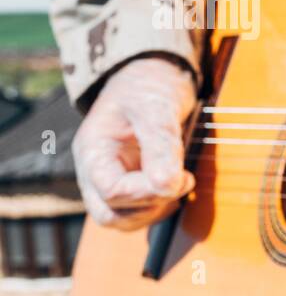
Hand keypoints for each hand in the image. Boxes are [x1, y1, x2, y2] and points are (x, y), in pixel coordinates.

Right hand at [72, 57, 196, 229]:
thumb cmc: (149, 87)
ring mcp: (112, 178)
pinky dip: (161, 206)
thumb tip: (168, 186)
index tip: (182, 176)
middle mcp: (96, 171)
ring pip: (124, 220)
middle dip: (151, 206)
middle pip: (110, 215)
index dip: (147, 192)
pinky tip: (179, 185)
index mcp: (93, 151)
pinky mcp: (131, 183)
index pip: (111, 192)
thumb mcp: (156, 108)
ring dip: (157, 210)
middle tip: (182, 182)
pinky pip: (139, 212)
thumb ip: (161, 146)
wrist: (153, 75)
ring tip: (182, 182)